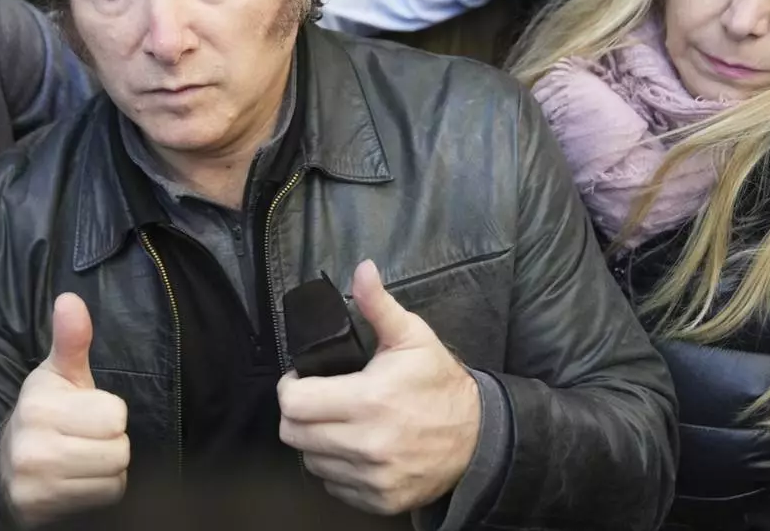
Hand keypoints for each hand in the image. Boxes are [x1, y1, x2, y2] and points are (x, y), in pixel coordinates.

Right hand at [0, 293, 129, 526]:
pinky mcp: (43, 507)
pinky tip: (78, 479)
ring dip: (108, 468)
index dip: (109, 413)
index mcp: (41, 405)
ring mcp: (38, 481)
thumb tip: (70, 299)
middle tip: (87, 438)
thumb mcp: (57, 375)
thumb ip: (71, 340)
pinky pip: (105, 496)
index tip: (86, 413)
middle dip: (111, 442)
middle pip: (119, 448)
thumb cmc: (43, 415)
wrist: (4, 471)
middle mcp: (35, 445)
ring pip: (115, 475)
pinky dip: (100, 490)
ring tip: (83, 458)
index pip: (115, 415)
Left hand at [278, 260, 479, 515]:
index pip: (294, 403)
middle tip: (316, 400)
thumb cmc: (439, 384)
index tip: (302, 379)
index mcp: (368, 400)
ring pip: (310, 462)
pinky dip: (336, 468)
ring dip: (315, 441)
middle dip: (298, 413)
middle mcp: (367, 444)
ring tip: (336, 423)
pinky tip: (353, 448)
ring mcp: (372, 477)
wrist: (479, 437)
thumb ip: (379, 305)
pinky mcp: (379, 500)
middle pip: (293, 435)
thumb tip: (363, 269)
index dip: (290, 386)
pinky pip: (333, 486)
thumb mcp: (412, 336)